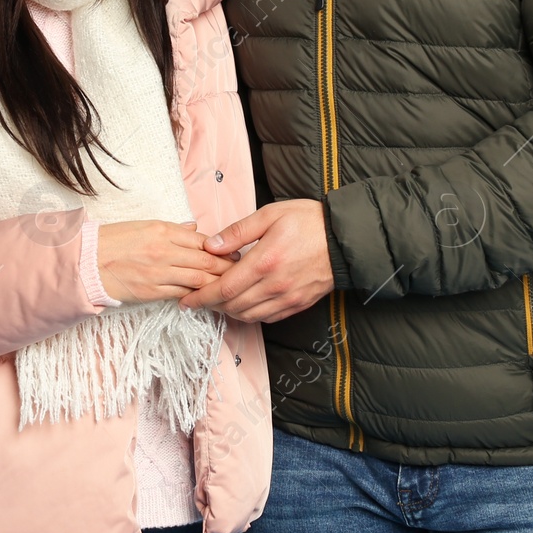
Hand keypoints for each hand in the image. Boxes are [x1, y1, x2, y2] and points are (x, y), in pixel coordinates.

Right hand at [98, 220, 238, 302]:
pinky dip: (197, 295)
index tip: (234, 253)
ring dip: (217, 283)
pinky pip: (182, 293)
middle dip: (226, 267)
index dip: (222, 249)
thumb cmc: (113, 241)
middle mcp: (164, 250)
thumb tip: (194, 229)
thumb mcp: (144, 226)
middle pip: (206, 260)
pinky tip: (207, 297)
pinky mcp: (153, 291)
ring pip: (198, 278)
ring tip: (231, 285)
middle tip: (242, 271)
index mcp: (163, 230)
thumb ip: (172, 229)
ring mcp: (159, 272)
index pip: (202, 240)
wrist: (87, 262)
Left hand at [178, 199, 333, 322]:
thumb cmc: (309, 221)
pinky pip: (267, 317)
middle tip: (198, 298)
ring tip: (218, 300)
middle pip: (233, 306)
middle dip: (211, 305)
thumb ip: (238, 232)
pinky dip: (250, 314)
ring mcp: (288, 298)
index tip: (187, 299)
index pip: (224, 289)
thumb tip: (211, 246)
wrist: (345, 239)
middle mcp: (275, 285)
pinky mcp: (298, 304)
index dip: (202, 297)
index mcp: (265, 262)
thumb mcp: (270, 214)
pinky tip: (244, 303)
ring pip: (248, 315)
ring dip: (229, 311)